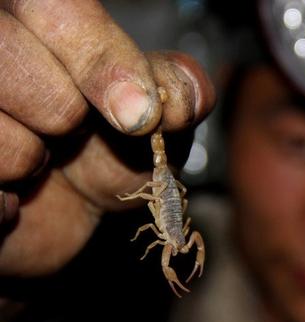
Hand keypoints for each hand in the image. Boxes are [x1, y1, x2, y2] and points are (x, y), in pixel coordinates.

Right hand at [0, 0, 214, 276]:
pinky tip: (11, 192)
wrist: (64, 211)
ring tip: (37, 157)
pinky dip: (5, 204)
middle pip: (7, 50)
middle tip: (70, 128)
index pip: (55, 6)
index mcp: (37, 17)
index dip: (101, 58)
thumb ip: (176, 93)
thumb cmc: (107, 153)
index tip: (139, 115)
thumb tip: (179, 101)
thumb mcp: (156, 124)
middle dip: (61, 110)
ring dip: (30, 159)